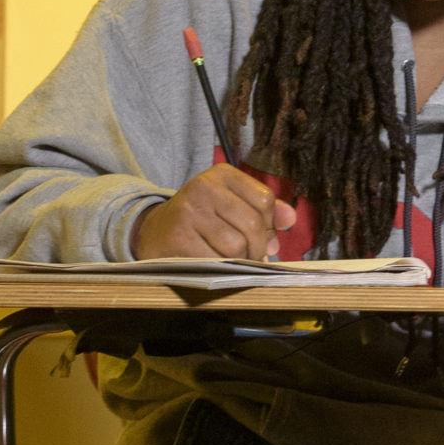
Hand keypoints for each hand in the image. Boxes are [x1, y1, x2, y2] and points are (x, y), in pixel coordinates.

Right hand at [133, 165, 297, 260]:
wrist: (154, 231)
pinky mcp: (178, 236)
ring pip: (237, 246)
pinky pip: (216, 262)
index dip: (268, 224)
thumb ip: (262, 210)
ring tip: (230, 260)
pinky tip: (213, 265)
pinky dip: (221, 270)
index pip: (265, 200)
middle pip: (253, 224)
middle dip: (257, 248)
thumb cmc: (201, 219)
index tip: (258, 234)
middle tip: (250, 256)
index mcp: (222, 174)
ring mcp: (189, 211)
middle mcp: (203, 186)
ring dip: (239, 261)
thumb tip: (290, 219)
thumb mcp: (230, 204)